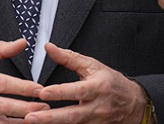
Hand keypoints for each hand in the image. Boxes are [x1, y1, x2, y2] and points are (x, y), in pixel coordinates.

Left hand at [28, 43, 144, 123]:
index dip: (59, 92)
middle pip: (72, 115)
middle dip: (50, 118)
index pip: (77, 90)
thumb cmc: (111, 83)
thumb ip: (69, 58)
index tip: (42, 92)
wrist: (133, 104)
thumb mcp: (93, 66)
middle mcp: (97, 107)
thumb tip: (49, 47)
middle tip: (30, 118)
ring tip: (33, 123)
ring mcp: (96, 122)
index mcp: (97, 88)